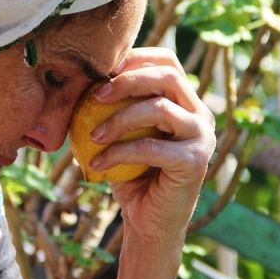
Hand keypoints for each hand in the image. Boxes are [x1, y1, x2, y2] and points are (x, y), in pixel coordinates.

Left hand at [89, 47, 215, 242]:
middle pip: (168, 76)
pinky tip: (96, 163)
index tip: (101, 68)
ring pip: (160, 109)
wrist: (148, 221)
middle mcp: (200, 113)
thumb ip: (110, 105)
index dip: (135, 57)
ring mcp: (202, 137)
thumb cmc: (129, 174)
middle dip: (127, 80)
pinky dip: (119, 152)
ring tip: (91, 135)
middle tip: (94, 96)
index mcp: (185, 100)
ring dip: (119, 118)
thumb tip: (77, 75)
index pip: (167, 61)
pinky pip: (151, 147)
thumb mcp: (118, 134)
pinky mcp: (195, 162)